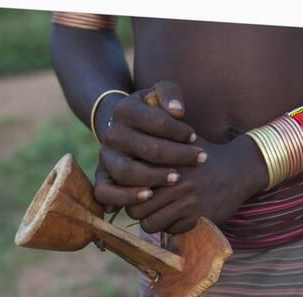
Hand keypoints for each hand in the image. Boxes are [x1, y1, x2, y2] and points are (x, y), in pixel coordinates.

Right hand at [93, 81, 207, 209]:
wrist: (127, 130)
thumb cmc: (152, 113)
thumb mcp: (160, 94)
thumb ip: (170, 93)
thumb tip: (177, 111)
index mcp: (124, 110)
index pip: (156, 121)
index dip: (179, 131)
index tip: (195, 137)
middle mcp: (111, 133)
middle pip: (147, 149)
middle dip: (178, 156)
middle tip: (200, 159)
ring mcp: (105, 156)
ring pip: (126, 172)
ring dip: (154, 177)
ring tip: (177, 178)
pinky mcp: (101, 176)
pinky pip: (104, 192)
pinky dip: (124, 196)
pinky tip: (149, 195)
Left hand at [125, 134, 268, 233]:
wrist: (239, 169)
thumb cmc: (201, 155)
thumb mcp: (179, 141)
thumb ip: (153, 144)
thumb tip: (123, 152)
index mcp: (166, 161)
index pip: (130, 183)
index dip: (127, 189)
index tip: (133, 189)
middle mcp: (175, 181)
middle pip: (135, 208)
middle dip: (136, 209)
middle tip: (143, 205)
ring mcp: (188, 201)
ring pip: (150, 223)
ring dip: (152, 220)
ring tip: (157, 212)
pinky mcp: (199, 216)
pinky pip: (171, 230)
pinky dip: (171, 226)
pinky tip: (177, 216)